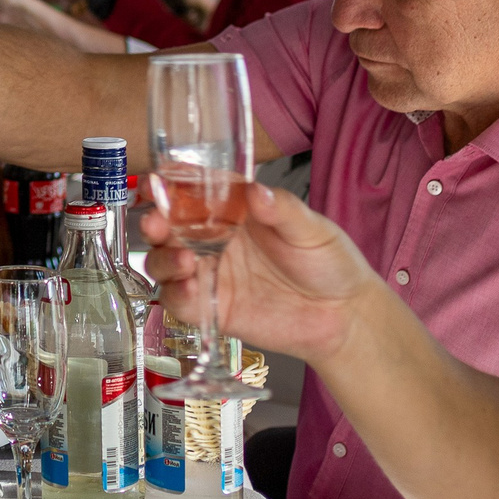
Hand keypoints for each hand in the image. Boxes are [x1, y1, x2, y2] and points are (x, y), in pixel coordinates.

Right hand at [140, 183, 377, 368]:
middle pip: (166, 227)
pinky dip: (176, 294)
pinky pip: (179, 302)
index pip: (189, 191)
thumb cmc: (329, 262)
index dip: (167, 184)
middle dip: (153, 223)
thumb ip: (282, 210)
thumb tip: (255, 192)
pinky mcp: (212, 308)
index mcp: (231, 210)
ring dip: (163, 259)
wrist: (345, 316)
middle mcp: (212, 239)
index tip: (157, 182)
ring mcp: (209, 274)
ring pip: (164, 263)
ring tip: (184, 261)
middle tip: (156, 224)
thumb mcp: (311, 229)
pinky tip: (190, 289)